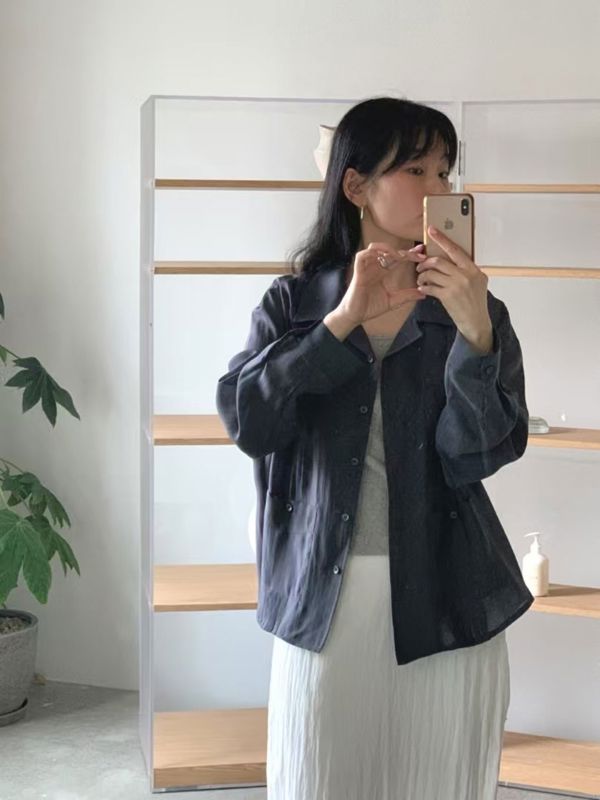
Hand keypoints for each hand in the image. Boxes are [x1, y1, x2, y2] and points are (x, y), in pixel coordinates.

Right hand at [337, 241, 425, 324]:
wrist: (355, 317)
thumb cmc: (370, 308)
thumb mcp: (393, 301)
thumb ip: (407, 296)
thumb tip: (423, 294)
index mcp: (383, 272)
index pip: (397, 258)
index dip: (409, 253)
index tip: (422, 253)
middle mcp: (375, 267)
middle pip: (389, 251)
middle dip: (405, 250)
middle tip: (419, 253)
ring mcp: (366, 268)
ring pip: (374, 248)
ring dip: (388, 249)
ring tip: (401, 256)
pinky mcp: (358, 272)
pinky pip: (361, 256)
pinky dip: (372, 253)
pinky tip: (383, 257)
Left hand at [416, 226, 492, 349]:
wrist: (476, 322)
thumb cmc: (475, 302)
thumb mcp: (478, 282)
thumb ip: (467, 270)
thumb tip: (452, 259)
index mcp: (473, 269)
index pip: (455, 250)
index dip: (442, 239)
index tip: (431, 230)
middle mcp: (465, 275)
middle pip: (438, 261)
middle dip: (425, 262)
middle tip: (420, 266)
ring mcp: (456, 286)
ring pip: (431, 274)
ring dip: (422, 276)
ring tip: (421, 280)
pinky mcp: (448, 296)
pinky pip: (429, 287)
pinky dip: (423, 288)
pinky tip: (423, 289)